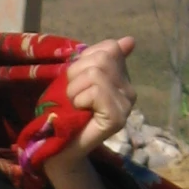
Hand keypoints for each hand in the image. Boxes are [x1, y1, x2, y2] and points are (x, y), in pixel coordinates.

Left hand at [51, 36, 136, 165]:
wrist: (58, 147)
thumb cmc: (65, 112)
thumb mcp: (79, 78)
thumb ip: (99, 58)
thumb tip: (130, 40)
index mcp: (122, 78)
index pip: (110, 48)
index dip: (85, 59)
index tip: (78, 80)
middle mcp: (130, 91)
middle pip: (102, 58)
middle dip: (77, 74)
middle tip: (74, 96)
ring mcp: (126, 105)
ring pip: (96, 73)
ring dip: (75, 89)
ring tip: (76, 105)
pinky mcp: (118, 118)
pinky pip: (96, 91)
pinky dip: (79, 99)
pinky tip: (81, 113)